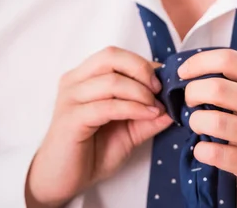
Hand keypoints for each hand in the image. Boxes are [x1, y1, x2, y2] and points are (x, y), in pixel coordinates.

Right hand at [25, 46, 171, 207]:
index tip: (164, 81)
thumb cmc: (91, 151)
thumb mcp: (128, 131)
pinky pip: (107, 106)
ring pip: (111, 81)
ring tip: (155, 107)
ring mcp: (70, 98)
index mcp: (84, 76)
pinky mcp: (71, 118)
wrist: (62, 180)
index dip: (142, 64)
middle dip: (140, 69)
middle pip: (111, 57)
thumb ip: (147, 115)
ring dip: (140, 92)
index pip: (115, 55)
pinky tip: (147, 115)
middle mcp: (74, 80)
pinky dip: (132, 108)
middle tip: (159, 89)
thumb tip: (173, 104)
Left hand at [178, 49, 236, 201]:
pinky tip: (203, 148)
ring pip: (213, 121)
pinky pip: (215, 154)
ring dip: (195, 121)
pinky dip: (201, 150)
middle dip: (192, 92)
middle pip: (217, 88)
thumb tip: (191, 69)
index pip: (228, 59)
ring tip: (197, 123)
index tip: (183, 72)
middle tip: (189, 100)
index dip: (199, 62)